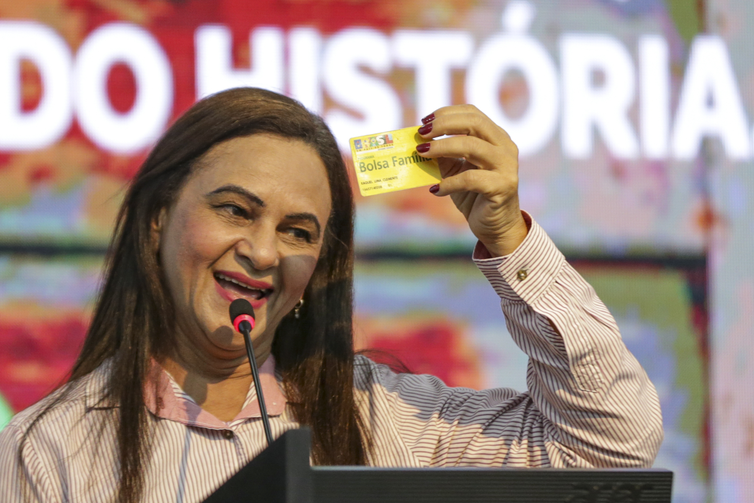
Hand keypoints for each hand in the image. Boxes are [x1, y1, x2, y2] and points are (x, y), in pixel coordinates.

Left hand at [417, 105, 528, 256]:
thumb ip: (443, 155)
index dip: (446, 113)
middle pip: (474, 123)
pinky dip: (449, 183)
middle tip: (421, 134)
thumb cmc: (474, 195)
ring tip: (422, 154)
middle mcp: (505, 147)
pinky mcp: (503, 186)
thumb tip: (419, 142)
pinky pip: (470, 179)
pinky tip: (435, 189)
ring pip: (471, 146)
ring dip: (442, 148)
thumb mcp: (455, 171)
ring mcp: (507, 166)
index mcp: (496, 137)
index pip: (472, 113)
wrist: (495, 227)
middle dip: (443, 124)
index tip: (424, 121)